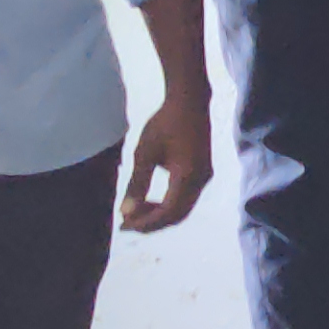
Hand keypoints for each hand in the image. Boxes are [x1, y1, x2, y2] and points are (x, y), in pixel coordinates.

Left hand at [118, 88, 215, 233]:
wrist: (190, 103)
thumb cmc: (164, 124)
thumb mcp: (144, 153)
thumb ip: (137, 185)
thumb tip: (126, 212)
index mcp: (188, 177)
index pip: (168, 212)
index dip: (146, 223)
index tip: (124, 225)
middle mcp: (201, 181)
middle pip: (177, 215)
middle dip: (152, 223)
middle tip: (126, 224)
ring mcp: (204, 178)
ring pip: (183, 209)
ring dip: (160, 215)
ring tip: (135, 212)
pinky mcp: (203, 173)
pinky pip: (186, 199)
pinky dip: (168, 205)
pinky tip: (151, 201)